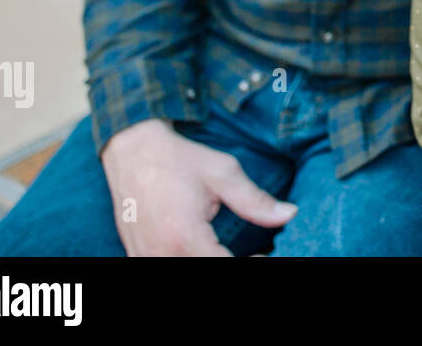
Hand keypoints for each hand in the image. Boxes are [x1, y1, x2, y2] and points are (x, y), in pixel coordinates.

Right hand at [100, 118, 296, 255]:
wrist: (131, 150)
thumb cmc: (178, 160)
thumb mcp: (223, 174)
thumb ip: (255, 201)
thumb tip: (290, 214)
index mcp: (184, 235)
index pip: (222, 266)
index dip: (250, 263)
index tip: (265, 254)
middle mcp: (160, 253)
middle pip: (205, 271)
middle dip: (232, 263)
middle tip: (254, 253)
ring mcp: (144, 258)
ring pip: (185, 272)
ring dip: (212, 261)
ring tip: (228, 251)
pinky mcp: (137, 256)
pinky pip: (166, 266)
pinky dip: (191, 260)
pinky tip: (208, 251)